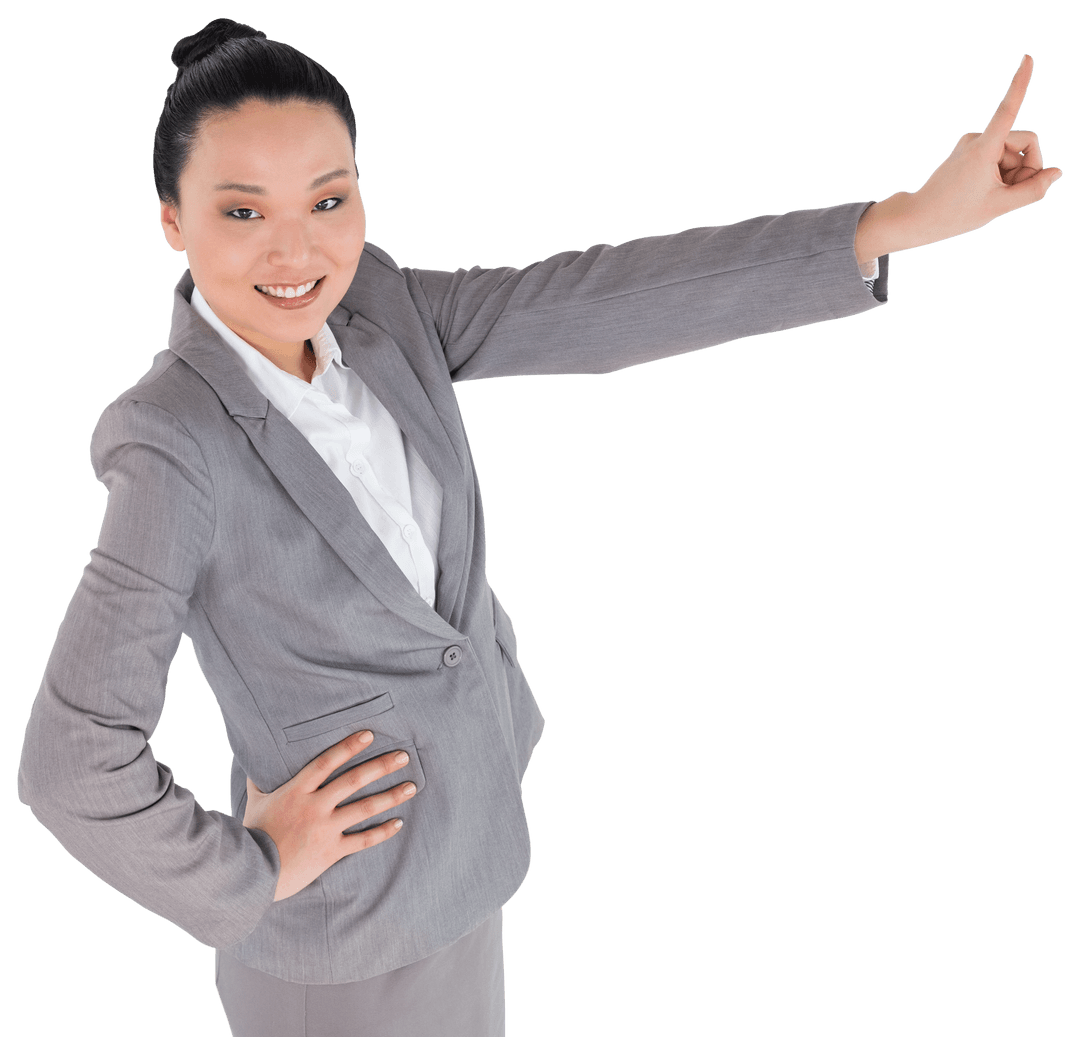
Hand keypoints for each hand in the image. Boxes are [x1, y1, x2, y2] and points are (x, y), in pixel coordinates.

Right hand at [243, 729, 415, 901]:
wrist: (252, 874)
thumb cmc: (253, 835)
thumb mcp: (256, 802)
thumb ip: (260, 780)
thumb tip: (253, 761)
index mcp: (296, 790)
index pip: (327, 761)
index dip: (349, 746)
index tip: (370, 735)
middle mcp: (315, 806)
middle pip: (354, 780)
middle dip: (381, 766)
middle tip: (403, 756)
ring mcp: (325, 829)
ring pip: (365, 808)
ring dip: (391, 796)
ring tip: (412, 786)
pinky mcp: (331, 852)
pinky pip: (363, 840)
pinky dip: (382, 831)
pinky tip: (399, 823)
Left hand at [855, 54, 1062, 263]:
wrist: (920, 218)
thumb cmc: (955, 214)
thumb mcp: (1000, 206)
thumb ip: (1033, 190)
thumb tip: (1056, 172)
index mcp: (982, 148)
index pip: (1007, 110)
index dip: (1019, 84)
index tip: (1027, 58)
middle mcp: (976, 138)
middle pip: (1025, 144)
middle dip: (1026, 169)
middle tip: (1008, 194)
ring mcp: (972, 143)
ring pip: (1013, 153)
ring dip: (1012, 175)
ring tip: (992, 195)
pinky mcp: (970, 150)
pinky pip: (999, 157)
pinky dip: (1000, 174)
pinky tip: (986, 190)